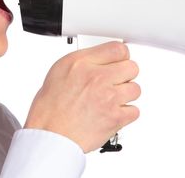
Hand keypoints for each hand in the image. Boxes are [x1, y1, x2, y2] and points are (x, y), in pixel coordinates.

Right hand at [24, 41, 140, 152]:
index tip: (120, 60)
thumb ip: (83, 62)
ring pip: (135, 89)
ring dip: (125, 95)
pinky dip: (125, 113)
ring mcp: (108, 97)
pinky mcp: (116, 117)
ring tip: (110, 100)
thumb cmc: (50, 108)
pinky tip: (111, 113)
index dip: (120, 55)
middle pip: (131, 67)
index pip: (117, 49)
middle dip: (124, 74)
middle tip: (115, 81)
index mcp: (80, 63)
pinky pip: (134, 111)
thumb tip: (99, 60)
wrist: (50, 135)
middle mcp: (96, 78)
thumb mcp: (58, 72)